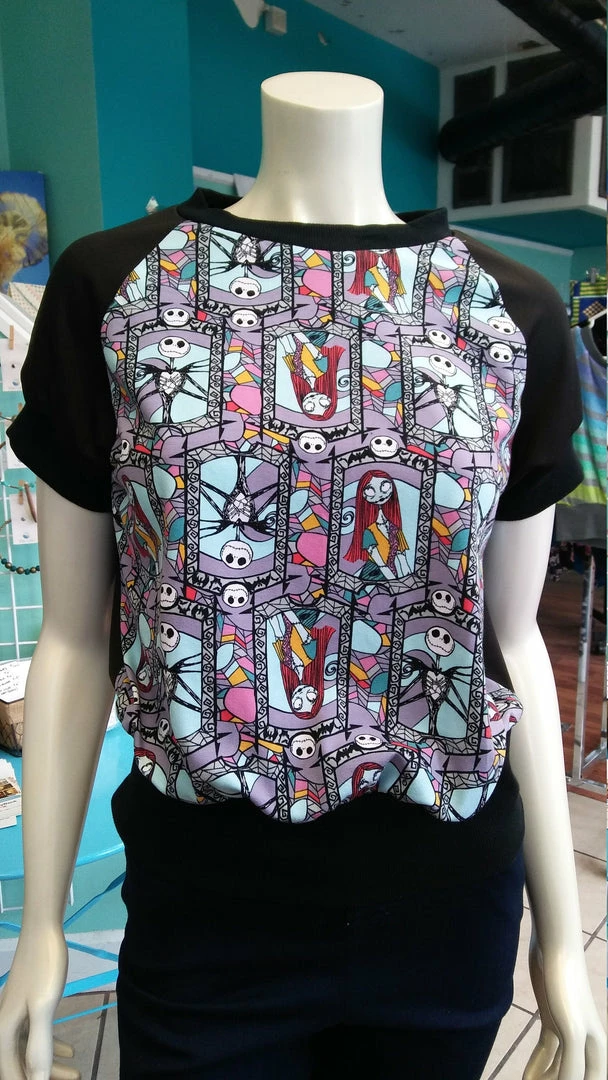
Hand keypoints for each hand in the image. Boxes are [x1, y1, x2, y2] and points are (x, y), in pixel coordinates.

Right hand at [0, 925, 79, 1078]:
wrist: (43, 930)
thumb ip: (38, 1046)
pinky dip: (50, 1045)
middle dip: (41, 1077)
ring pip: (29, 1049)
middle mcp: (5, 1025)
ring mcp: (16, 1014)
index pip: (10, 1072)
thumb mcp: (43, 1008)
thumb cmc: (43, 967)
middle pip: (18, 1063)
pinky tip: (70, 1051)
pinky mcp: (28, 1004)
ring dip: (49, 1064)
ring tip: (75, 1073)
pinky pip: (35, 1033)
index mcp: (3, 1030)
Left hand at [523, 930, 605, 1079]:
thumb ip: (572, 1065)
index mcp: (597, 1047)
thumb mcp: (570, 1029)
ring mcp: (567, 1031)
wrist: (554, 949)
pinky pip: (546, 1053)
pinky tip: (526, 1078)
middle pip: (574, 1077)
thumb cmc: (567, 987)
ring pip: (559, 1068)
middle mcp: (585, 1042)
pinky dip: (538, 1067)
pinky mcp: (551, 1020)